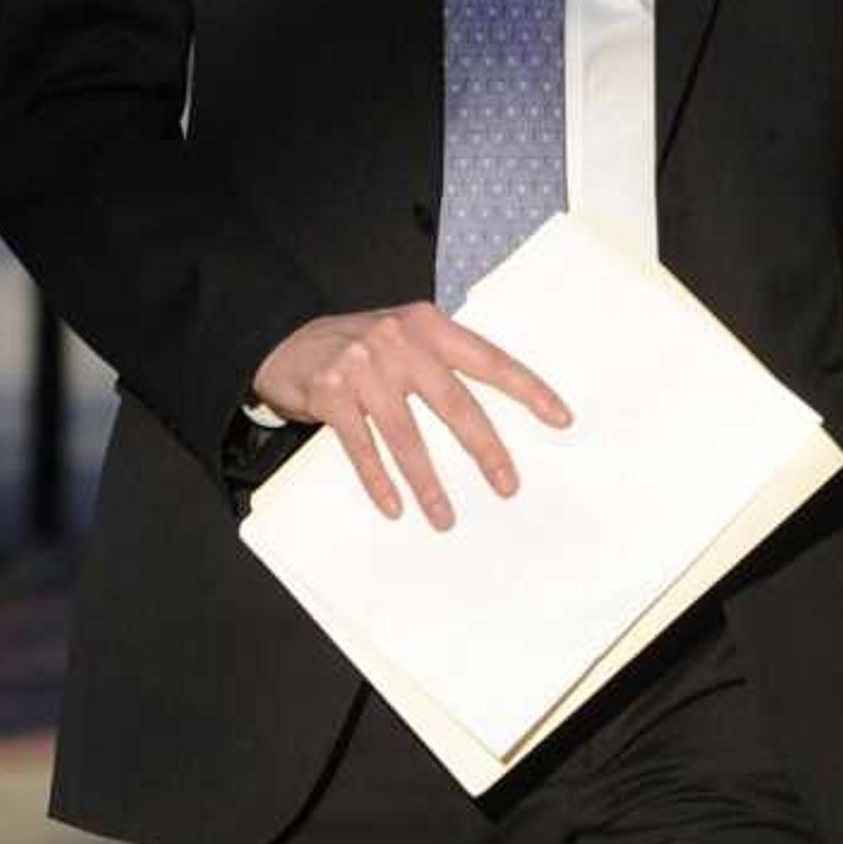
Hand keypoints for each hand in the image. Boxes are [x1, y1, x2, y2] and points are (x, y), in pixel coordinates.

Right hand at [252, 304, 570, 531]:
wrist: (282, 340)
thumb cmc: (361, 346)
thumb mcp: (405, 335)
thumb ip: (443, 359)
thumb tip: (495, 408)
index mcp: (429, 325)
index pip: (490, 360)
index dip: (528, 390)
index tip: (561, 419)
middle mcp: (399, 341)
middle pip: (454, 404)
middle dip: (485, 450)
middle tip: (508, 486)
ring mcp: (362, 366)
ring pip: (406, 436)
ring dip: (428, 483)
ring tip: (445, 518)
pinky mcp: (329, 393)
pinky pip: (360, 447)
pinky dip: (378, 481)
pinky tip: (394, 507)